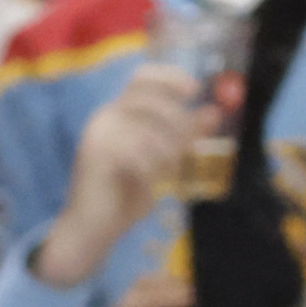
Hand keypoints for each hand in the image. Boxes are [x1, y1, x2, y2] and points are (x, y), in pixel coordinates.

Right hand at [39, 62, 217, 288]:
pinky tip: (151, 185)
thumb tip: (213, 113)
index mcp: (117, 113)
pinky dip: (152, 171)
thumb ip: (183, 138)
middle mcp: (105, 117)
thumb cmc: (125, 195)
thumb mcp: (161, 162)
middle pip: (150, 101)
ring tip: (169, 173)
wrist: (91, 228)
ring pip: (147, 130)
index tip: (195, 89)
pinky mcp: (97, 157)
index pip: (141, 78)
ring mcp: (99, 135)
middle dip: (178, 121)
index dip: (169, 78)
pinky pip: (138, 155)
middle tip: (192, 145)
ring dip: (168, 152)